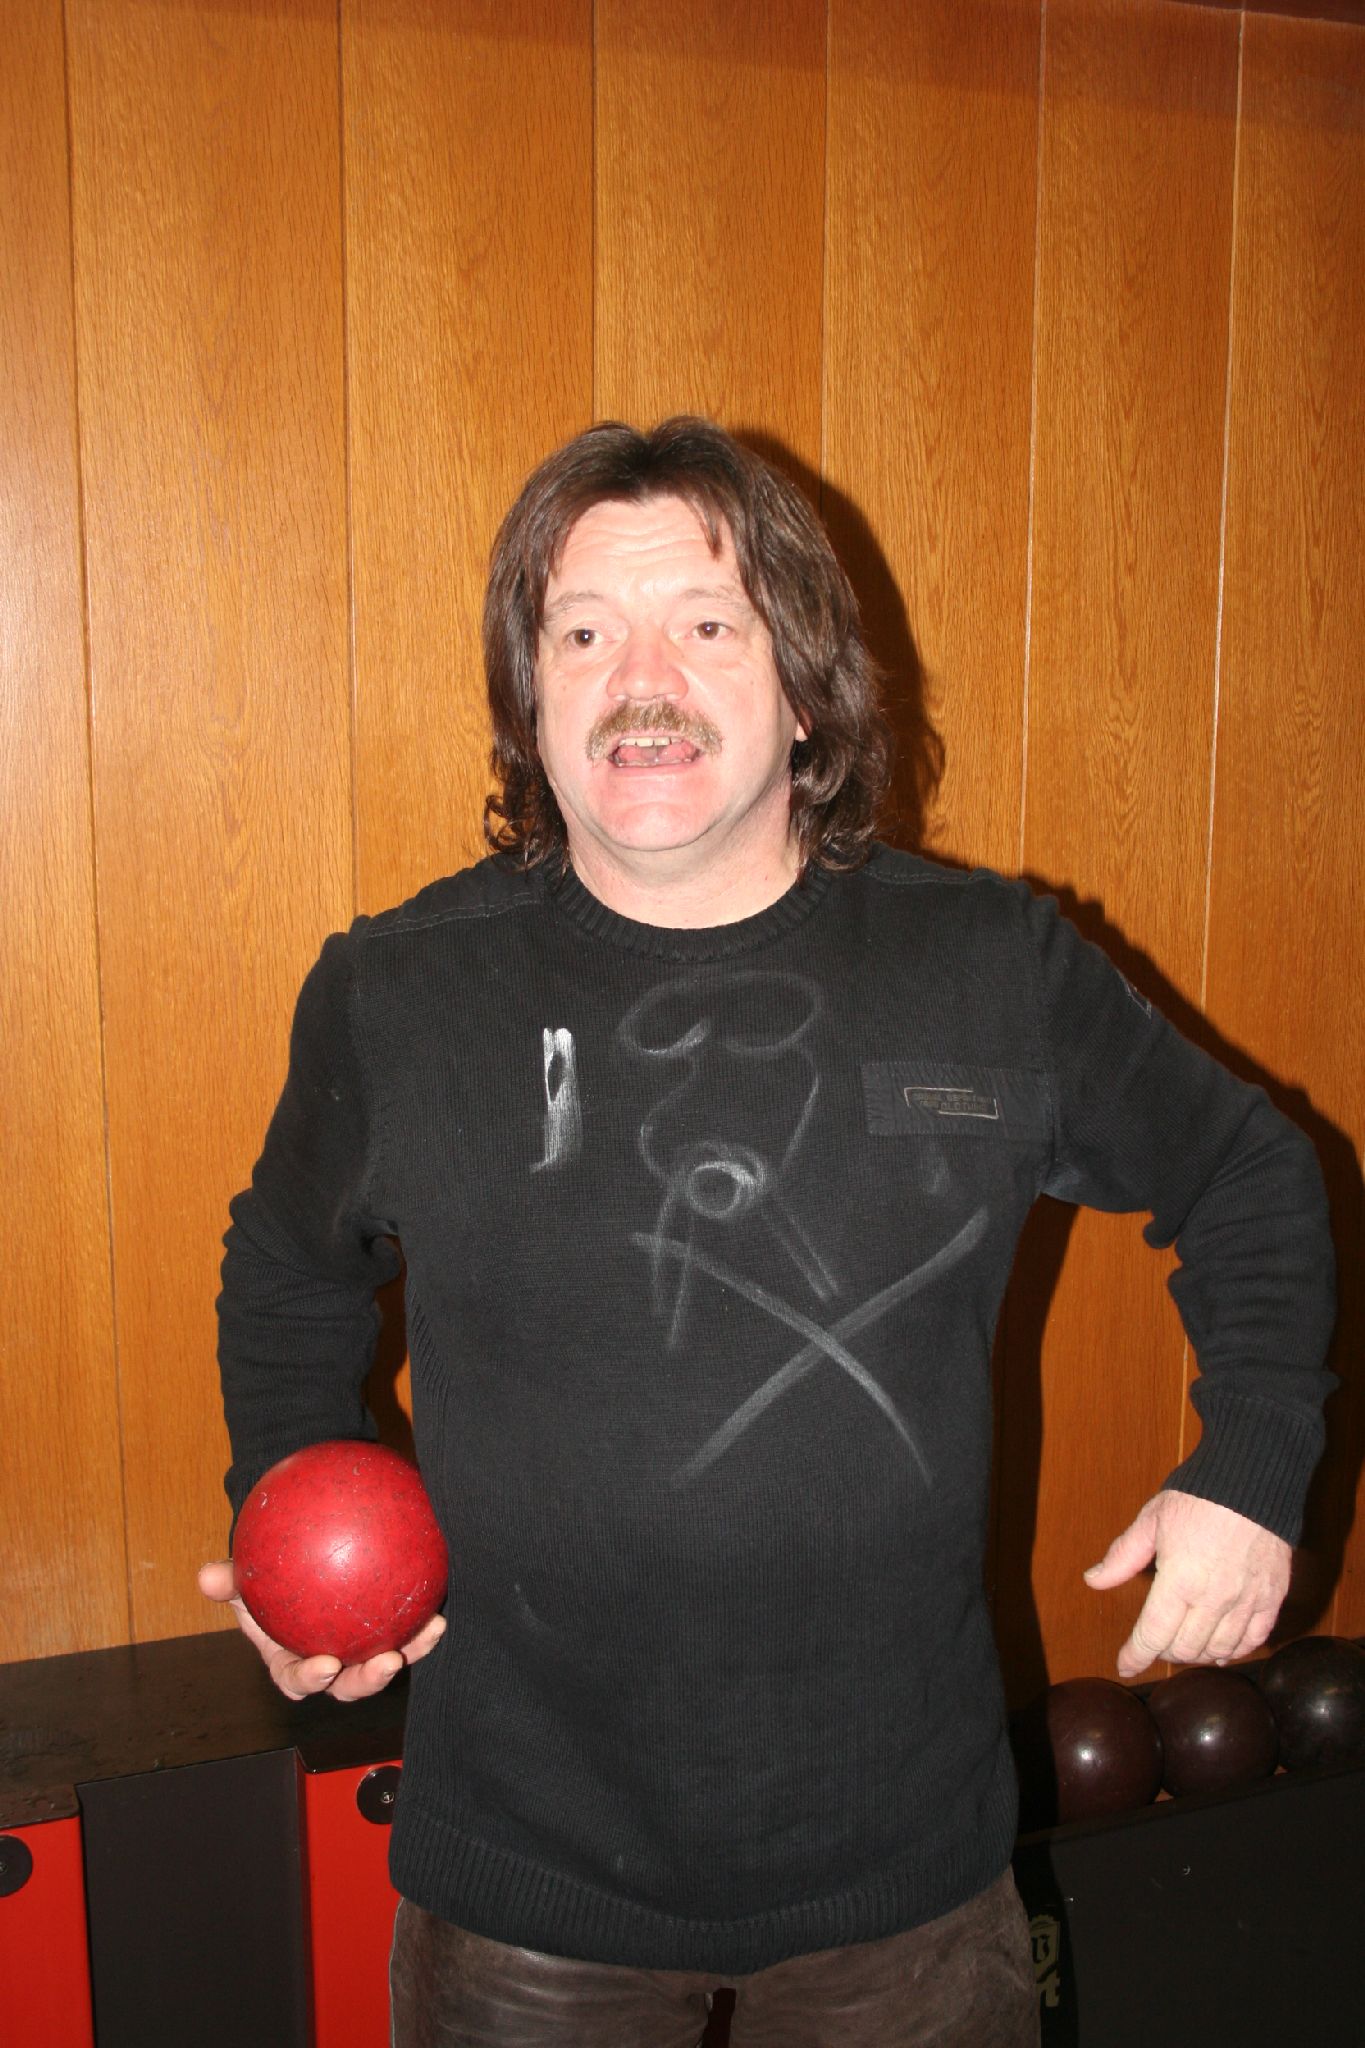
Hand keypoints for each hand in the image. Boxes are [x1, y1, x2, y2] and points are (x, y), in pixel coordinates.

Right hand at [197, 1559, 445, 1702]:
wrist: (296, 1569)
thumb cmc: (265, 1581)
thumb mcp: (243, 1581)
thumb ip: (229, 1580)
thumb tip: (206, 1576)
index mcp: (292, 1662)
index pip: (299, 1680)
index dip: (312, 1679)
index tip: (325, 1665)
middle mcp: (330, 1665)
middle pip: (350, 1685)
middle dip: (369, 1680)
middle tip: (386, 1662)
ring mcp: (360, 1653)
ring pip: (386, 1662)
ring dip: (412, 1651)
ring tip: (430, 1631)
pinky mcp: (387, 1635)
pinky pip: (407, 1631)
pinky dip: (423, 1623)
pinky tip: (439, 1606)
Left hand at [1083, 1489, 1290, 1678]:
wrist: (1252, 1481)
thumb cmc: (1199, 1496)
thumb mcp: (1151, 1521)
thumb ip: (1122, 1556)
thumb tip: (1094, 1580)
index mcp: (1179, 1580)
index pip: (1153, 1635)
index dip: (1136, 1656)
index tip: (1125, 1665)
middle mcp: (1214, 1598)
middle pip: (1185, 1649)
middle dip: (1164, 1652)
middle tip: (1156, 1644)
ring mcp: (1246, 1601)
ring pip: (1219, 1650)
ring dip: (1198, 1654)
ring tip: (1186, 1646)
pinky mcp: (1271, 1597)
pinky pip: (1254, 1639)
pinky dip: (1236, 1650)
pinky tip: (1223, 1649)